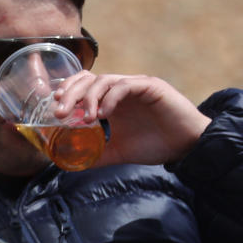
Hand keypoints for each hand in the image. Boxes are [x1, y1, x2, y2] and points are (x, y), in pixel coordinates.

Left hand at [51, 71, 210, 165]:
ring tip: (86, 118)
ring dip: (90, 98)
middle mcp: (121, 89)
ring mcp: (136, 85)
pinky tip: (104, 114)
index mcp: (112, 100)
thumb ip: (97, 154)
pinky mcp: (151, 87)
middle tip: (61, 112)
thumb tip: (70, 163)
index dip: (68, 90)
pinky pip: (126, 86)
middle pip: (89, 79)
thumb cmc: (156, 145)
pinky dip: (111, 98)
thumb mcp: (119, 152)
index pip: (84, 84)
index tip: (55, 105)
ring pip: (105, 80)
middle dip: (71, 93)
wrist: (187, 146)